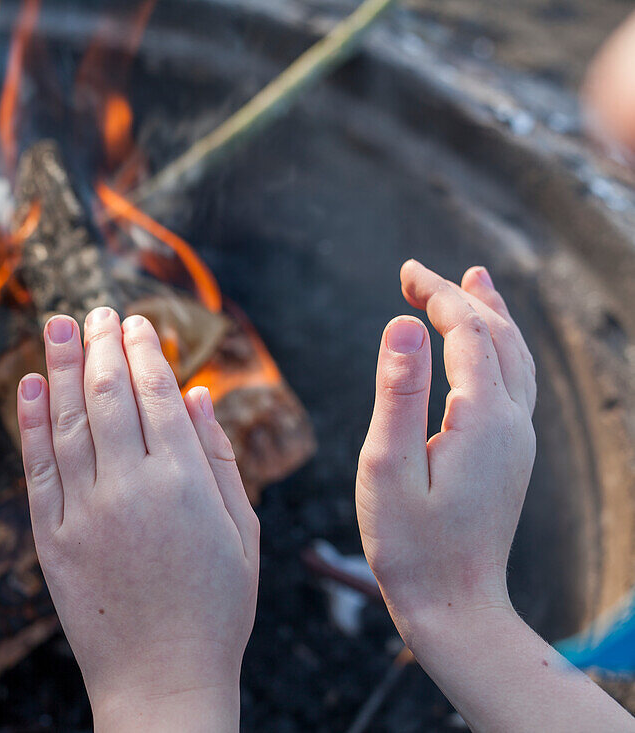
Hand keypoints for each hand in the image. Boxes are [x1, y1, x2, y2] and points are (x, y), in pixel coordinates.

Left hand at [16, 307, 258, 732]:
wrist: (162, 680)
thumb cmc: (216, 608)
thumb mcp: (241, 532)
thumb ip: (219, 458)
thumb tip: (195, 393)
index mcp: (185, 484)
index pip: (156, 395)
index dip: (143, 352)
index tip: (135, 322)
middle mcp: (131, 489)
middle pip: (109, 396)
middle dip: (102, 346)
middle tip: (97, 311)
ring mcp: (85, 513)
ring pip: (69, 422)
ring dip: (61, 367)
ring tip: (57, 325)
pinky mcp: (52, 538)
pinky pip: (37, 469)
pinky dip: (31, 423)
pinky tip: (30, 385)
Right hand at [357, 261, 634, 731]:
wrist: (455, 608)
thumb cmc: (410, 545)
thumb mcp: (387, 467)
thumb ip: (397, 392)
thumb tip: (402, 322)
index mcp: (483, 419)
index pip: (468, 334)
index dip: (438, 297)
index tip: (406, 271)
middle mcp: (513, 424)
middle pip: (497, 338)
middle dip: (461, 298)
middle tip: (420, 271)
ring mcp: (518, 443)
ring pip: (516, 360)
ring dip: (492, 318)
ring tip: (474, 284)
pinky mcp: (512, 459)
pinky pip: (515, 384)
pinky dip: (500, 350)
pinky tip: (482, 353)